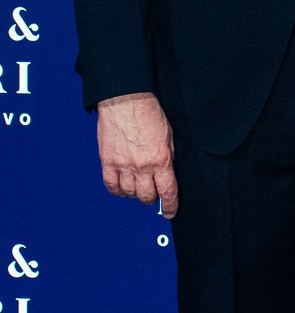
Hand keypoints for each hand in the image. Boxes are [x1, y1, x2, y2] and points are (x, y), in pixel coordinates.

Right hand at [97, 92, 178, 214]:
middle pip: (146, 196)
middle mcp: (142, 166)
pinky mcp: (107, 161)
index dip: (170, 206)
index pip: (167, 192)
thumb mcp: (169, 137)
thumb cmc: (149, 114)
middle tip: (152, 193)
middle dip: (152, 198)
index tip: (170, 212)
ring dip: (135, 193)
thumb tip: (166, 174)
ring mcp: (123, 165)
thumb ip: (168, 157)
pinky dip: (117, 189)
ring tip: (137, 186)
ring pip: (128, 193)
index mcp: (161, 160)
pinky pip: (110, 185)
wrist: (126, 101)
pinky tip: (121, 186)